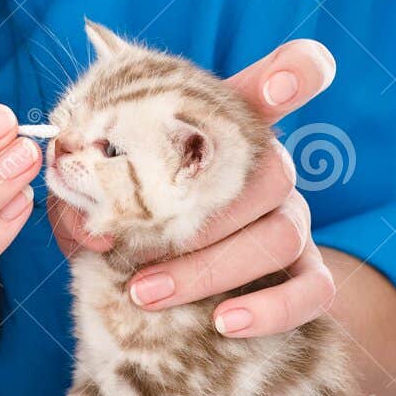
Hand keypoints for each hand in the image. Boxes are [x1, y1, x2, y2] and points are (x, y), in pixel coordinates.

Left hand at [46, 39, 337, 338]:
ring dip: (209, 268)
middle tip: (131, 250)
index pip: (279, 80)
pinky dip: (271, 309)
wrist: (160, 275)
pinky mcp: (305, 272)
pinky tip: (224, 323)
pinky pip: (314, 290)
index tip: (281, 87)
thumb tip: (81, 209)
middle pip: (269, 173)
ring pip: (280, 235)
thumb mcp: (93, 187)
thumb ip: (82, 179)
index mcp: (227, 127)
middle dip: (199, 217)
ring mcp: (292, 219)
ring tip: (145, 293)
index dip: (293, 73)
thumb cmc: (124, 213)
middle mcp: (270, 168)